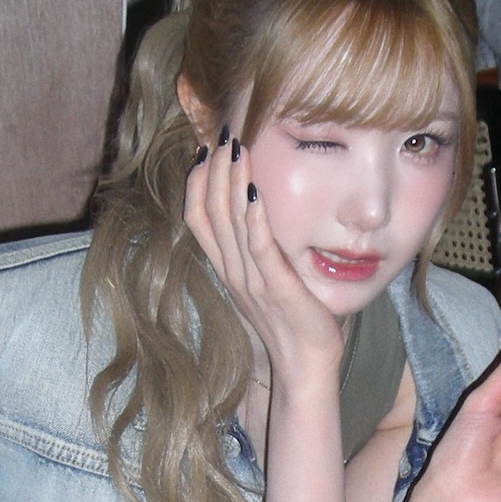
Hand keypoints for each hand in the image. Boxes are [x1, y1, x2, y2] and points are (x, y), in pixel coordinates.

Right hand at [183, 133, 342, 390]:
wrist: (304, 368)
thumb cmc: (291, 323)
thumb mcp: (264, 282)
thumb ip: (255, 250)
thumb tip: (255, 213)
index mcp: (227, 270)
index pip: (197, 218)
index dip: (196, 181)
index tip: (203, 149)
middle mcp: (233, 272)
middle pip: (209, 213)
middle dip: (213, 169)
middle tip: (220, 132)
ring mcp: (252, 281)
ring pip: (231, 224)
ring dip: (232, 183)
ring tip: (236, 146)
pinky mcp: (277, 289)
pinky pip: (260, 249)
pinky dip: (256, 219)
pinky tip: (257, 191)